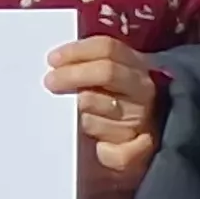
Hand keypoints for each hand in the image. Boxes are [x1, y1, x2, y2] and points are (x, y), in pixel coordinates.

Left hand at [48, 36, 164, 198]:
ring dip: (82, 115)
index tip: (53, 60)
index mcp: (137, 66)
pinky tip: (101, 147)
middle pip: (107, 72)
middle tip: (50, 82)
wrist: (149, 141)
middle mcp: (143, 90)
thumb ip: (89, 66)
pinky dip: (103, 150)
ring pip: (98, 110)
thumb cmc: (116, 105)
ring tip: (80, 121)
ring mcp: (144, 118)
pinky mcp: (142, 149)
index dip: (77, 51)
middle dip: (72, 75)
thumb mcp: (108, 80)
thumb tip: (56, 65)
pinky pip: (112, 148)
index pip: (107, 48)